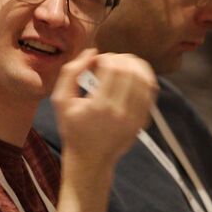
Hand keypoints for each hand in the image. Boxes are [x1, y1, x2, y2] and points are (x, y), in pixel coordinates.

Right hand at [51, 49, 157, 164]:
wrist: (90, 158)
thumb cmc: (73, 129)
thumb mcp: (61, 101)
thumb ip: (71, 73)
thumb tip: (91, 53)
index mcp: (99, 106)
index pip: (113, 68)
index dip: (105, 57)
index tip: (96, 62)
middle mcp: (120, 112)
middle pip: (130, 71)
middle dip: (120, 59)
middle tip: (108, 63)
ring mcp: (135, 117)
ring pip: (145, 79)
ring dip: (133, 66)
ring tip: (120, 67)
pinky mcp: (143, 120)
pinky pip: (150, 92)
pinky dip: (143, 78)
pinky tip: (131, 77)